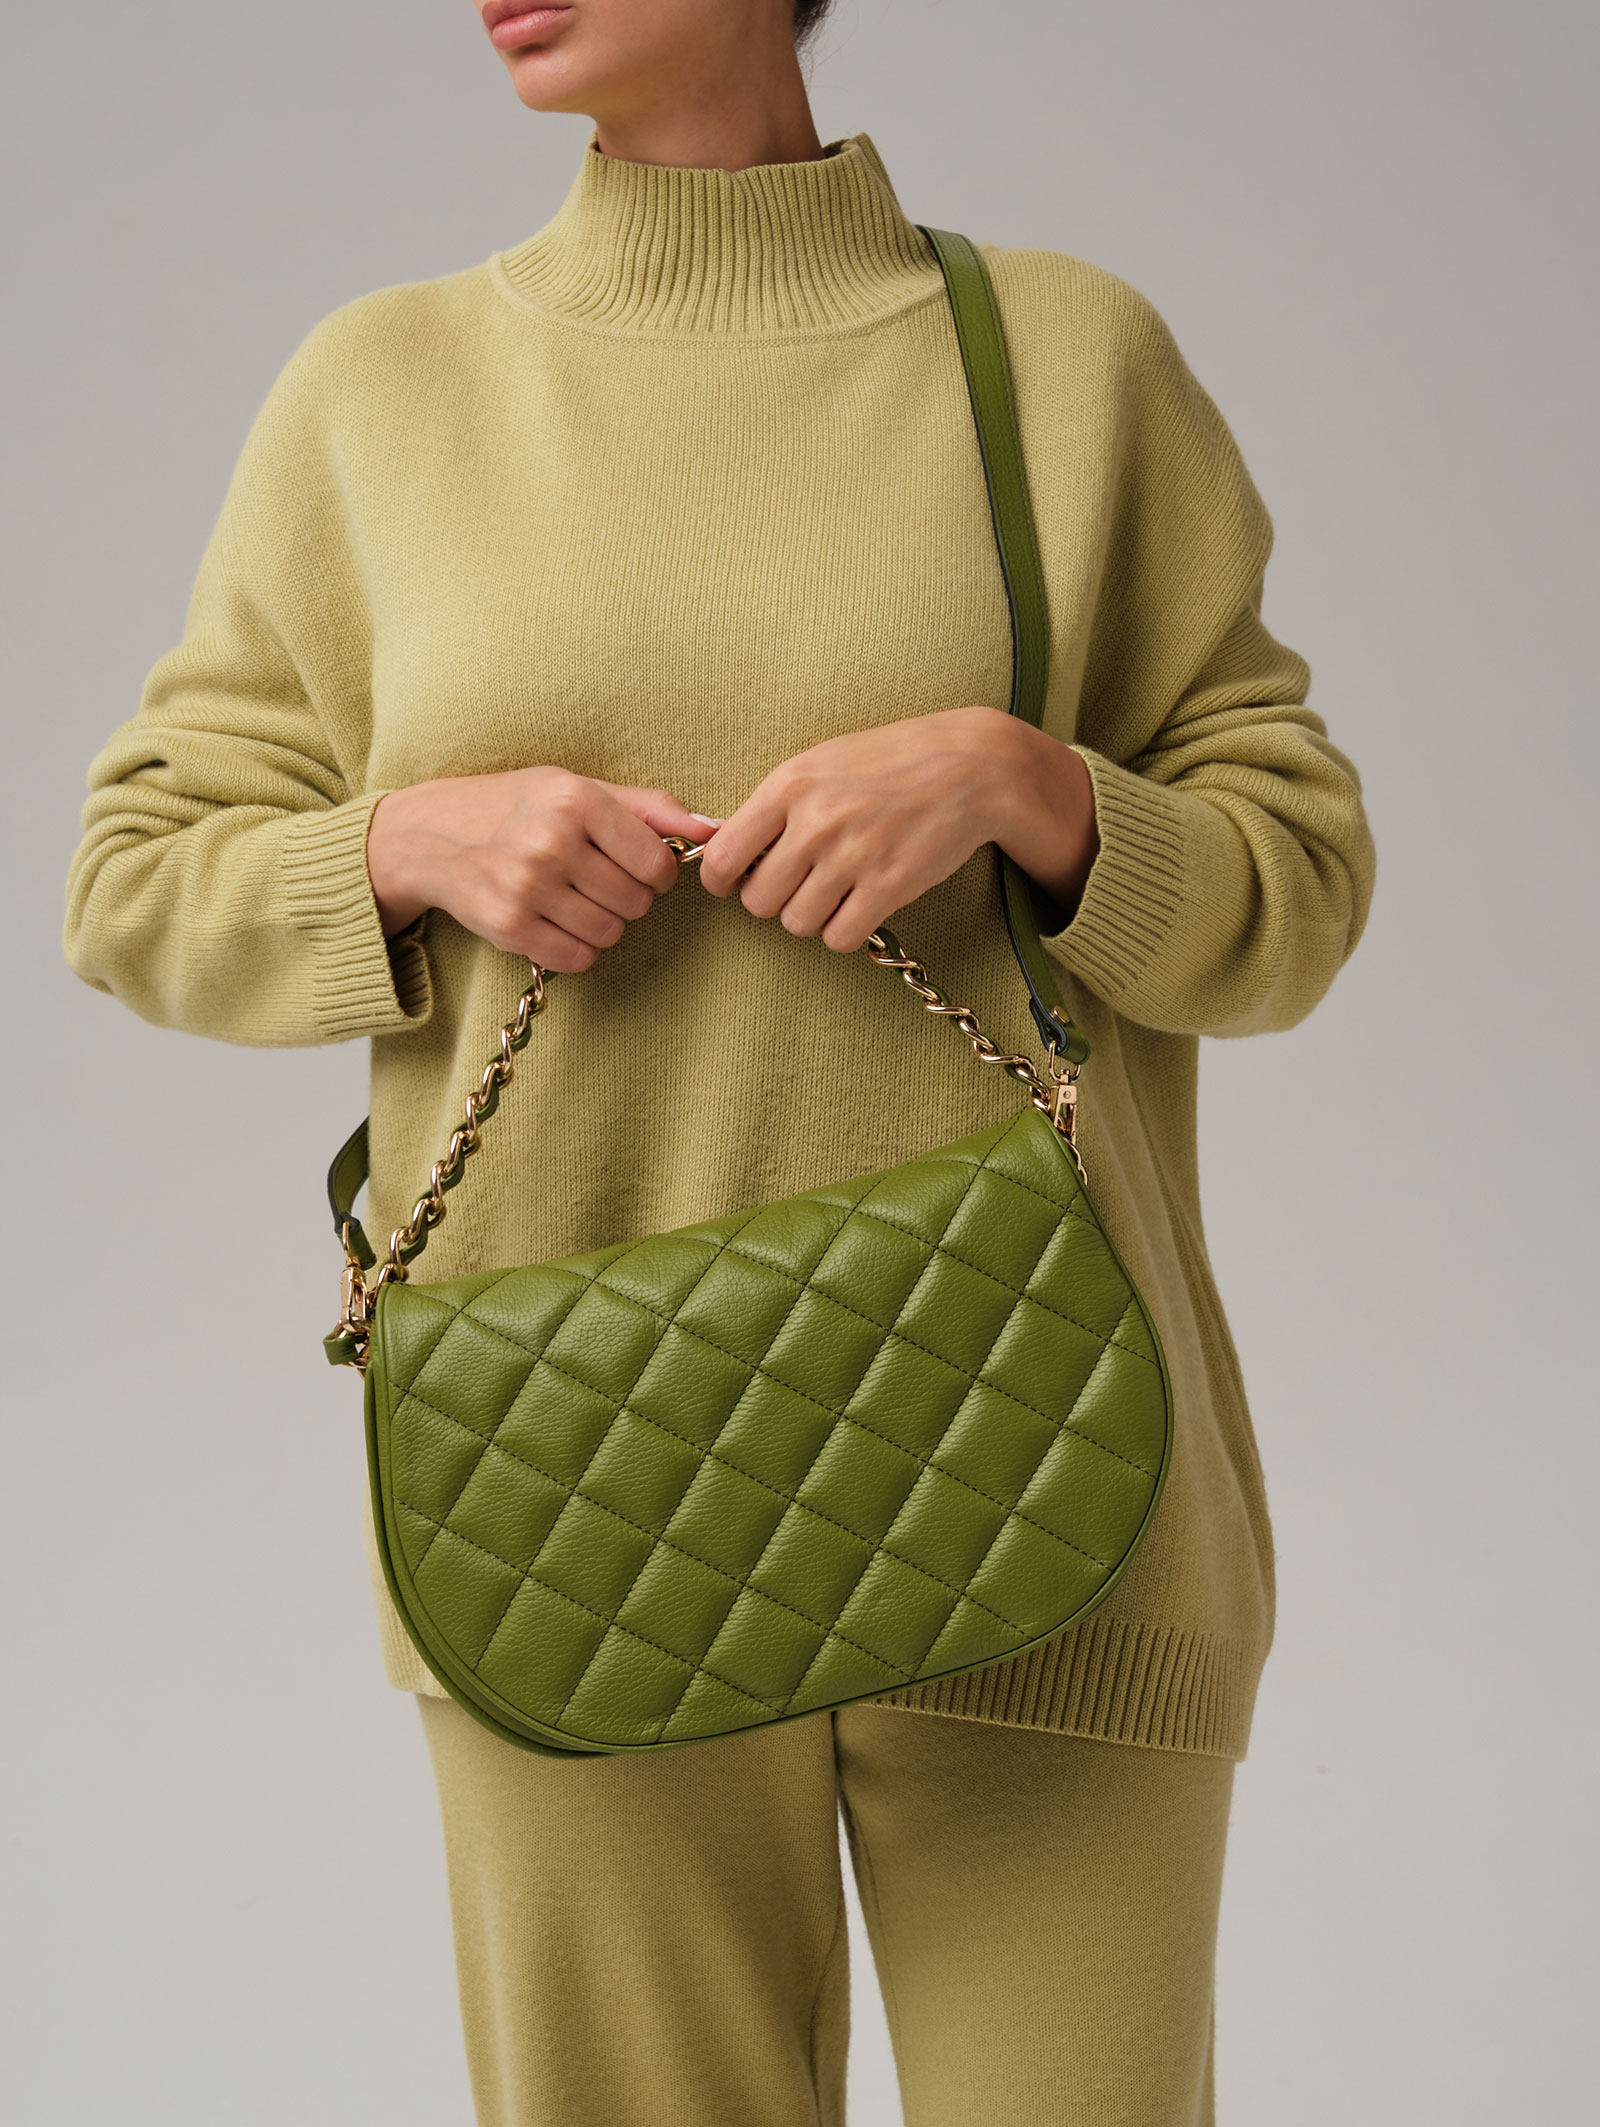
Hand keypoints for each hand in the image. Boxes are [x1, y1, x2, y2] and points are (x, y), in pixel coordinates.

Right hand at [365, 768, 712, 971]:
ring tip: (574, 899)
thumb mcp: (576, 787)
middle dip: (628, 897)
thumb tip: (713, 828)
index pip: (657, 862)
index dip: (658, 872)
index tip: (638, 867)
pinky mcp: (509, 927)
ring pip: (611, 932)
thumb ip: (648, 807)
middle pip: (637, 902)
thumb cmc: (515, 807)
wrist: (430, 834)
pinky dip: (577, 947)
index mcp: (575, 799)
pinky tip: (556, 921)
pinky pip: (578, 958)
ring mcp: (527, 887)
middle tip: (597, 881)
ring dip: (603, 924)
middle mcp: (551, 842)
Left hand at [695, 706, 1098, 950]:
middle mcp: (815, 823)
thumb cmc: (889, 761)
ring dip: (812, 916)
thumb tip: (723, 845)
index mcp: (788, 786)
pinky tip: (859, 905)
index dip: (724, 881)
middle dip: (775, 899)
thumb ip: (773, 804)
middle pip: (758, 902)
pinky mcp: (888, 886)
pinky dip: (845, 930)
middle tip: (800, 882)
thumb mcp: (820, 763)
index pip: (723, 859)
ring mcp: (852, 857)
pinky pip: (839, 938)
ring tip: (835, 891)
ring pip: (796, 924)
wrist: (969, 765)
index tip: (738, 882)